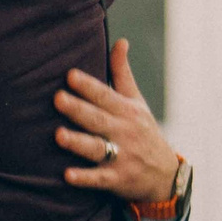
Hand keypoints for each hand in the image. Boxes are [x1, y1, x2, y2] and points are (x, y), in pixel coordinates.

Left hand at [53, 39, 176, 202]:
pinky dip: (84, 178)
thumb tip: (121, 41)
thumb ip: (123, 73)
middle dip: (78, 109)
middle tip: (57, 98)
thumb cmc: (144, 132)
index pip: (105, 96)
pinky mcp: (117, 179)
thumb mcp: (137, 102)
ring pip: (97, 148)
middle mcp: (124, 132)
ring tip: (58, 135)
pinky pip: (99, 179)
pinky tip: (67, 175)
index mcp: (127, 111)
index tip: (70, 75)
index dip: (88, 86)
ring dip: (78, 142)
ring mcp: (122, 156)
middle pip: (98, 119)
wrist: (165, 174)